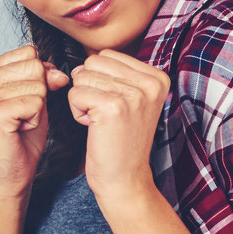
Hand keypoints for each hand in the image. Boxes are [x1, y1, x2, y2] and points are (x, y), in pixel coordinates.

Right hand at [0, 45, 70, 200]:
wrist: (10, 174)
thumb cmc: (20, 137)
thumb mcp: (35, 96)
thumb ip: (44, 75)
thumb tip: (59, 73)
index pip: (28, 53)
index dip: (37, 79)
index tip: (22, 102)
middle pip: (34, 66)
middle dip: (38, 93)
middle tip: (21, 116)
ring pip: (37, 84)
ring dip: (37, 108)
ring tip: (19, 123)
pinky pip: (36, 102)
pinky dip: (35, 119)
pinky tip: (19, 130)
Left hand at [66, 49, 169, 201]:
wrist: (125, 178)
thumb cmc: (121, 141)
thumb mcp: (130, 101)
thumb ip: (114, 75)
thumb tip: (79, 66)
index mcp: (157, 77)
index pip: (107, 55)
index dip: (99, 80)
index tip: (114, 106)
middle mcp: (150, 83)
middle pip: (92, 63)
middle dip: (89, 88)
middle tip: (105, 114)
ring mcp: (132, 94)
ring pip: (81, 77)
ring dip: (83, 101)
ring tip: (101, 122)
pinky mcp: (112, 107)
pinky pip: (75, 93)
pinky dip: (77, 112)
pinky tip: (94, 128)